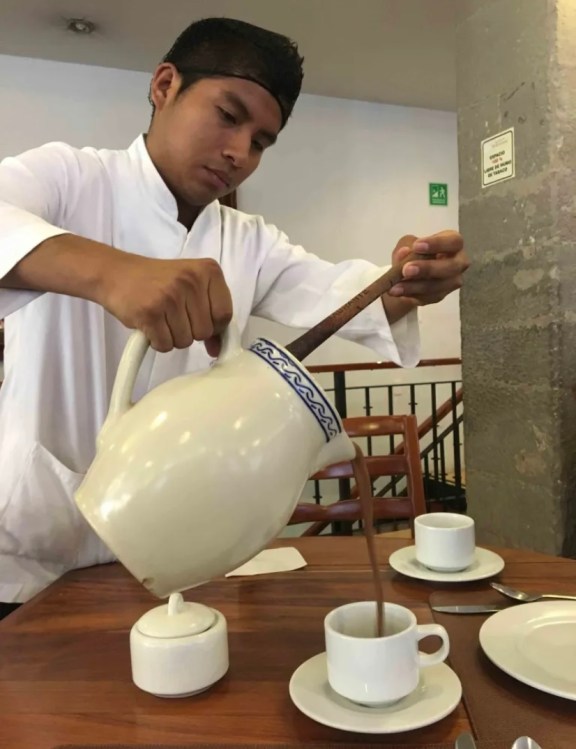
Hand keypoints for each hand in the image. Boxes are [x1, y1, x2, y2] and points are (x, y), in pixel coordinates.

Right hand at [98, 255, 232, 354]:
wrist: (115, 273)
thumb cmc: (156, 281)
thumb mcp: (190, 286)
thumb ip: (209, 313)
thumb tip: (218, 349)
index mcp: (208, 271)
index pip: (224, 314)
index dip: (213, 327)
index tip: (197, 321)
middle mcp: (191, 280)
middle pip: (205, 331)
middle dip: (189, 332)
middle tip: (172, 316)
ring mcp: (170, 296)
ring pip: (185, 341)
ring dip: (172, 337)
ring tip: (160, 317)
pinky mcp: (150, 312)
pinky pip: (165, 345)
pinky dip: (157, 341)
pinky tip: (150, 324)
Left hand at [388, 230, 468, 305]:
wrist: (410, 272)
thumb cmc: (415, 252)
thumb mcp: (407, 243)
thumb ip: (406, 246)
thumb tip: (404, 252)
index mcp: (454, 243)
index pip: (453, 242)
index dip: (437, 244)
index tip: (416, 246)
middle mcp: (458, 263)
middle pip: (451, 267)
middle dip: (427, 269)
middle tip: (406, 270)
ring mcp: (452, 282)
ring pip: (438, 286)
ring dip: (415, 287)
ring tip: (395, 287)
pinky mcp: (441, 296)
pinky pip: (428, 298)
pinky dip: (412, 295)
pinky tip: (398, 293)